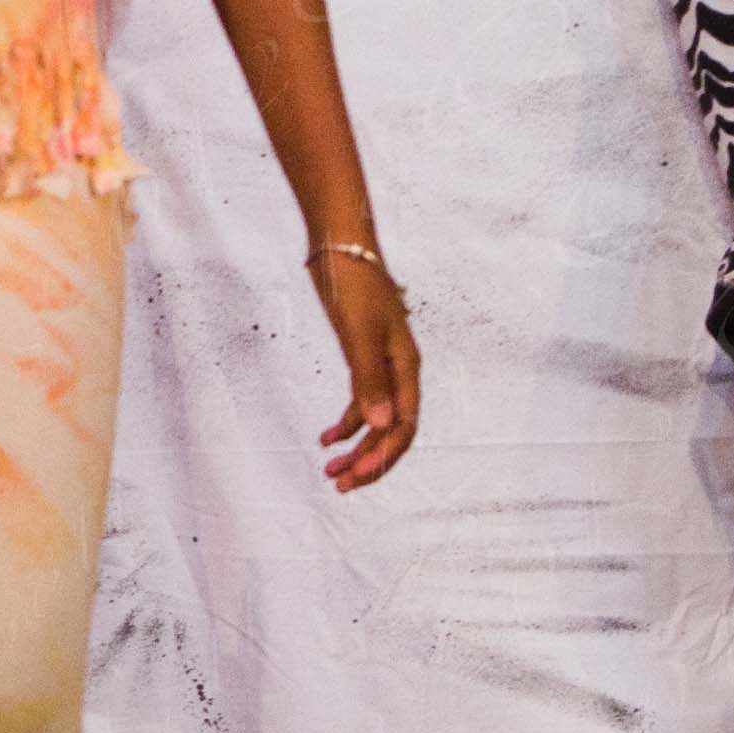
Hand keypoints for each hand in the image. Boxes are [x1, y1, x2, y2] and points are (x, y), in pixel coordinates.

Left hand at [311, 248, 419, 491]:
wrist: (342, 248)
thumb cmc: (354, 286)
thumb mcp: (360, 334)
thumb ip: (369, 380)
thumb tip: (381, 429)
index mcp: (406, 369)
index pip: (403, 428)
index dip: (382, 458)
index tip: (355, 478)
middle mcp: (400, 372)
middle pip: (392, 431)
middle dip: (368, 461)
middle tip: (338, 484)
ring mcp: (382, 365)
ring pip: (375, 420)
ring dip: (355, 447)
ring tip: (329, 469)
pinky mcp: (363, 357)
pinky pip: (362, 401)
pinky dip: (346, 422)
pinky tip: (326, 437)